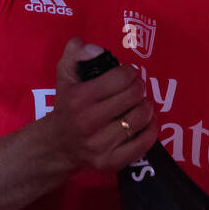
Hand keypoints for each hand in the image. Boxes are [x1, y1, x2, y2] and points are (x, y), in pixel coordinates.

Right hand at [44, 37, 158, 172]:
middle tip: (135, 88)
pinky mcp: (110, 161)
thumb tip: (93, 48)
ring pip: (141, 118)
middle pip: (135, 96)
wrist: (57, 145)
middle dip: (139, 88)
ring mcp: (100, 144)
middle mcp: (89, 121)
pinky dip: (151, 130)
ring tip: (139, 104)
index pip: (122, 78)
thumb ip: (75, 54)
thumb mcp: (65, 76)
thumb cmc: (66, 106)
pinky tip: (146, 122)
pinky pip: (143, 144)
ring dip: (146, 107)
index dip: (130, 72)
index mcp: (80, 97)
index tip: (128, 74)